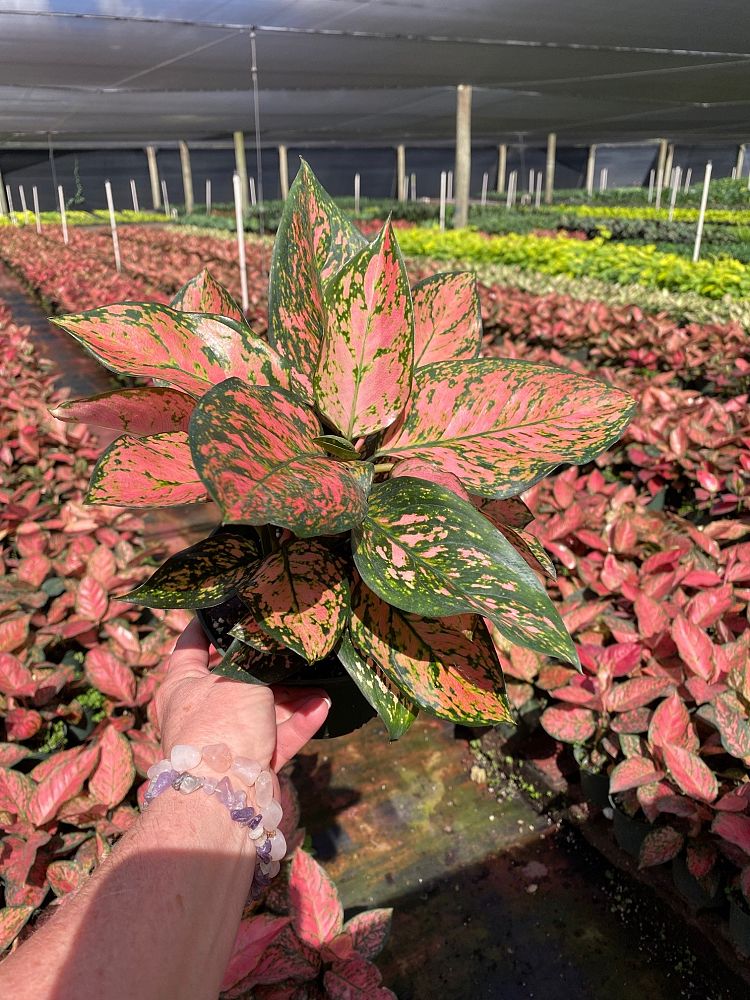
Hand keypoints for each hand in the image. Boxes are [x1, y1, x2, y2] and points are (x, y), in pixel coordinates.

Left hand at [155, 618, 330, 770]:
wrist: (225, 793)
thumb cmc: (221, 723)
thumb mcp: (239, 675)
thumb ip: (256, 656)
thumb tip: (268, 640)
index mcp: (183, 686)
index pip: (190, 647)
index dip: (206, 627)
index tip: (224, 609)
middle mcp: (201, 711)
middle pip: (236, 680)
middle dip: (268, 667)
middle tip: (292, 648)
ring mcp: (227, 739)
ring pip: (263, 709)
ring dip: (292, 697)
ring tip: (320, 682)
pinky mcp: (250, 763)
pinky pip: (278, 736)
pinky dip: (299, 722)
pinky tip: (321, 706)